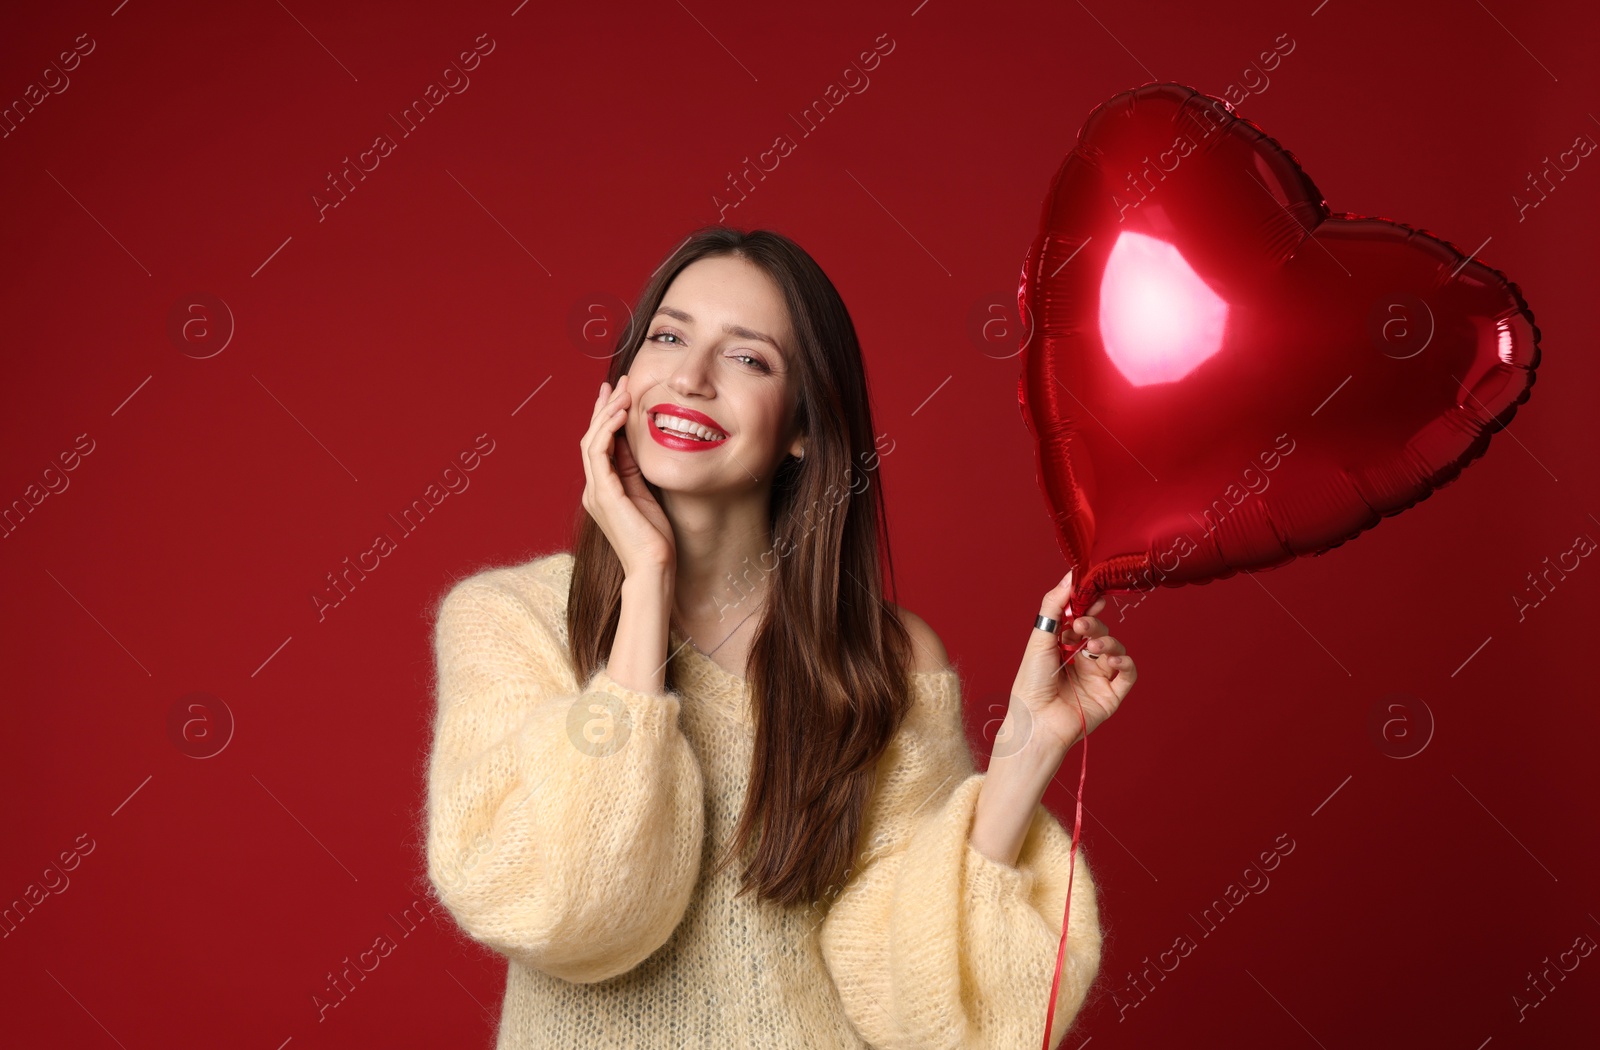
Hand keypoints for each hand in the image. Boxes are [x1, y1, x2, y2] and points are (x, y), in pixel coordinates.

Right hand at [580, 375, 675, 579]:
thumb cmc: (655, 539)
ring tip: (623, 391)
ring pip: (592, 440)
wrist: (654, 567)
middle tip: (619, 382)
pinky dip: (607, 430)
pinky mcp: (603, 495)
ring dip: (607, 412)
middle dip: (605, 407)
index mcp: (604, 489)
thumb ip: (636, 471)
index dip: (607, 417)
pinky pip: (598, 453)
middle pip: (592, 438)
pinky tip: (621, 413)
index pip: (601, 445)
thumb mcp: (647, 495)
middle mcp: (594, 489)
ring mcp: (595, 492)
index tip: (619, 393)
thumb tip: (634, 444)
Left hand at [1008, 570, 1137, 753]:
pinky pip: (1128, 674)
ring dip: (1108, 643)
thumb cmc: (1031, 684)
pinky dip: (1125, 664)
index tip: (1091, 594)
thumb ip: (1054, 606)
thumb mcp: (1040, 639)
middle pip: (1100, 631)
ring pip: (1116, 649)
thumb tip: (1068, 576)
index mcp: (1063, 646)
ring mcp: (1097, 677)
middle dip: (1094, 624)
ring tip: (1093, 648)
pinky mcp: (1110, 695)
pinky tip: (1112, 662)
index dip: (1088, 605)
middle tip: (1083, 625)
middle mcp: (1082, 659)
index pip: (1082, 618)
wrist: (1037, 723)